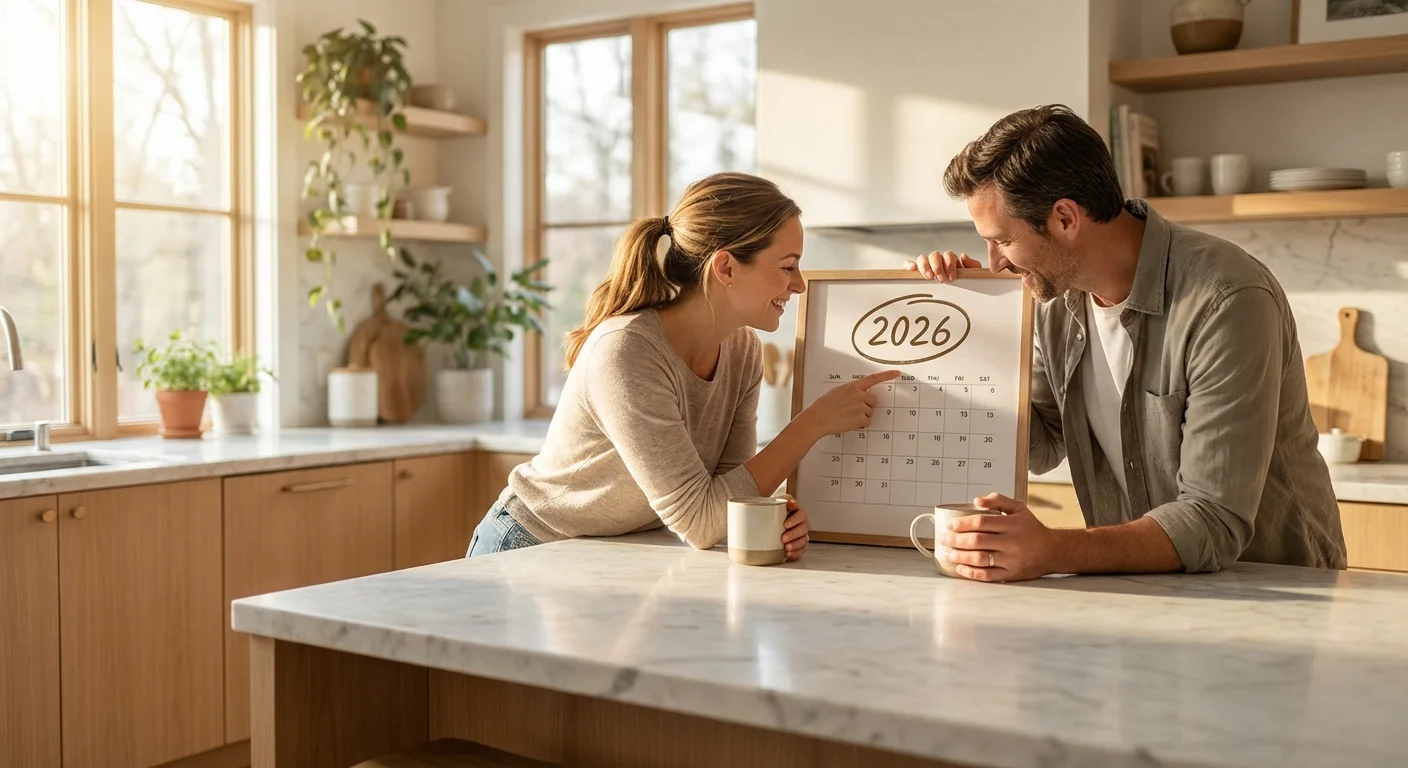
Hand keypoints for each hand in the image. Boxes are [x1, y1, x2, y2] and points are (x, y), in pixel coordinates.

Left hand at [779, 494, 809, 560]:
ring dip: (796, 544)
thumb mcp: (777, 502)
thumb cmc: (773, 511)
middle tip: (783, 538)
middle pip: (804, 528)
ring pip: (804, 540)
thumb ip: (784, 500)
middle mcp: (801, 524)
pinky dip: (796, 553)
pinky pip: (801, 551)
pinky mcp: (797, 546)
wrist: (766, 521)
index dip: (795, 520)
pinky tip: (788, 554)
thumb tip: (791, 502)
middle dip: (794, 534)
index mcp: (797, 512)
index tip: (785, 524)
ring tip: (786, 547)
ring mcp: (800, 536)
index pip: (802, 514)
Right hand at [801, 369, 900, 435]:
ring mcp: (861, 406)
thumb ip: (851, 391)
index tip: (896, 373)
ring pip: (870, 412)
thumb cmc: (824, 406)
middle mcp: (859, 395)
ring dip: (861, 416)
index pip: (873, 379)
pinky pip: (867, 422)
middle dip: (866, 406)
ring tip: (846, 417)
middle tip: (852, 410)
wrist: (818, 418)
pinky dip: (859, 424)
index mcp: (853, 386)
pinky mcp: (861, 418)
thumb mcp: (837, 392)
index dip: (886, 375)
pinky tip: (848, 423)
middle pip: (873, 400)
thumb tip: (859, 395)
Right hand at [903, 250, 981, 282]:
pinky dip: (909, 264)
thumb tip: (963, 255)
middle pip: (934, 255)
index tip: (952, 278)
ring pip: (922, 258)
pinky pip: (909, 264)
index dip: (949, 264)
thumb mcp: (973, 277)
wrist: (963, 299)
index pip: (948, 255)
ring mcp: (927, 266)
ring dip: (925, 266)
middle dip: (937, 267)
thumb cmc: (966, 286)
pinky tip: (912, 270)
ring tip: (929, 277)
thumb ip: (972, 266)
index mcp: (951, 261)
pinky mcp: (916, 273)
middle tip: (941, 280)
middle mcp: (938, 262)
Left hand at [940, 493, 1057, 581]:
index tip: (951, 525)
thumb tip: (976, 500)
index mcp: (1012, 524)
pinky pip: (988, 575)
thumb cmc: (1032, 529)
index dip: (963, 524)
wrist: (1052, 550)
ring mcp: (1011, 560)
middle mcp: (1012, 542)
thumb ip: (998, 500)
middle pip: (977, 541)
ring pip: (980, 559)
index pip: (981, 523)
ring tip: (949, 552)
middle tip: (944, 539)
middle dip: (956, 540)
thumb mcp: (1019, 508)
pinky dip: (971, 573)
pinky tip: (960, 568)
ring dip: (960, 556)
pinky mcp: (1011, 574)